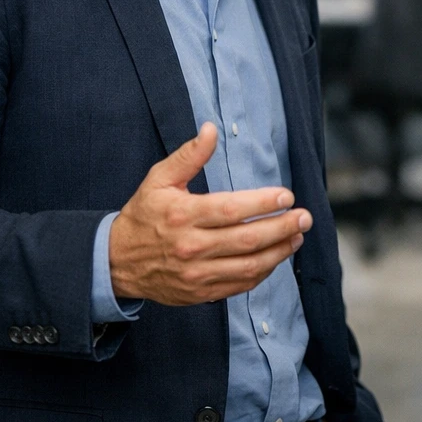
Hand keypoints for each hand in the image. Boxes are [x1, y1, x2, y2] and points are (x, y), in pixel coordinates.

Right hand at [108, 121, 311, 304]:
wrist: (117, 261)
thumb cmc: (143, 215)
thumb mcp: (159, 178)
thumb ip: (189, 155)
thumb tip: (211, 129)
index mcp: (182, 215)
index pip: (231, 210)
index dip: (262, 203)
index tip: (286, 196)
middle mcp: (191, 246)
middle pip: (247, 239)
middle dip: (282, 227)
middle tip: (304, 217)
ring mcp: (197, 273)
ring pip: (248, 266)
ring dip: (279, 252)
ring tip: (297, 236)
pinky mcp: (200, 292)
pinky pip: (239, 285)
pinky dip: (262, 272)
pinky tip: (275, 258)